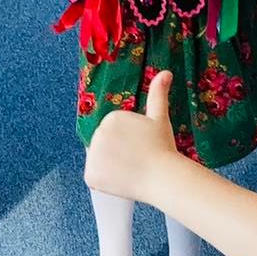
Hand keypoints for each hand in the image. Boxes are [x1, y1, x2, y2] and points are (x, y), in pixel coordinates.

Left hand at [83, 68, 181, 203]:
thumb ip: (157, 94)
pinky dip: (105, 183)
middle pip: (104, 147)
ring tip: (130, 170)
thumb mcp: (159, 117)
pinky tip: (120, 180)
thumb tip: (165, 72)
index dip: (127, 143)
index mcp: (111, 118)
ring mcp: (92, 155)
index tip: (139, 147)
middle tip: (136, 160)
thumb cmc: (163, 148)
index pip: (113, 134)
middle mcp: (97, 133)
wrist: (163, 176)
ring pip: (99, 163)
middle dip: (117, 154)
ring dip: (110, 168)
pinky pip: (95, 179)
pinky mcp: (90, 175)